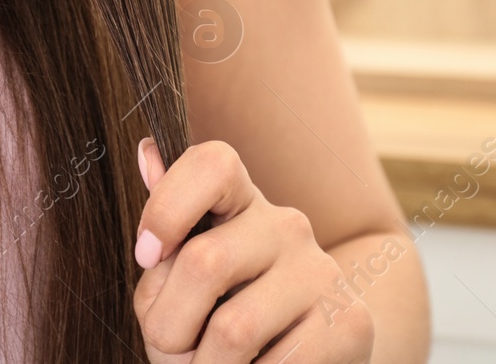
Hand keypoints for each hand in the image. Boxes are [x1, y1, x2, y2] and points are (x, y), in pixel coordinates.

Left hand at [133, 139, 373, 362]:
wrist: (311, 360)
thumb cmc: (225, 320)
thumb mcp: (182, 287)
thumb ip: (165, 247)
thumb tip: (146, 152)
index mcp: (240, 203)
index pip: (212, 165)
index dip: (168, 206)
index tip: (145, 255)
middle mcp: (286, 226)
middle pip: (205, 261)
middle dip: (170, 326)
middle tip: (173, 350)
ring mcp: (322, 271)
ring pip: (233, 329)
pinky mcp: (349, 323)